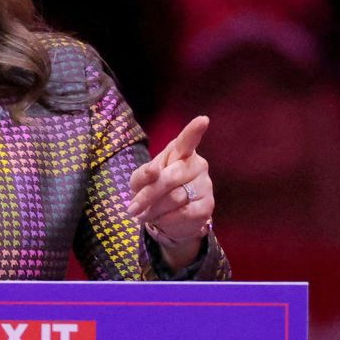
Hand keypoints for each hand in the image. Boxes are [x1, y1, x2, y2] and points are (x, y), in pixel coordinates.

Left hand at [128, 115, 214, 269]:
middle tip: (132, 209)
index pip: (187, 140)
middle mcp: (196, 164)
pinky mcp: (207, 205)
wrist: (169, 218)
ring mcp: (205, 185)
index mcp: (179, 152)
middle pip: (169, 178)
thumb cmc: (154, 190)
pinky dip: (166, 219)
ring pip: (174, 198)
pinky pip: (184, 213)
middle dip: (147, 195)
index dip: (194, 130)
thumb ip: (143, 174)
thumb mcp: (140, 181)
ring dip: (154, 210)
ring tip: (145, 215)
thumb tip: (154, 172)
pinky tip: (162, 219)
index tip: (203, 120)